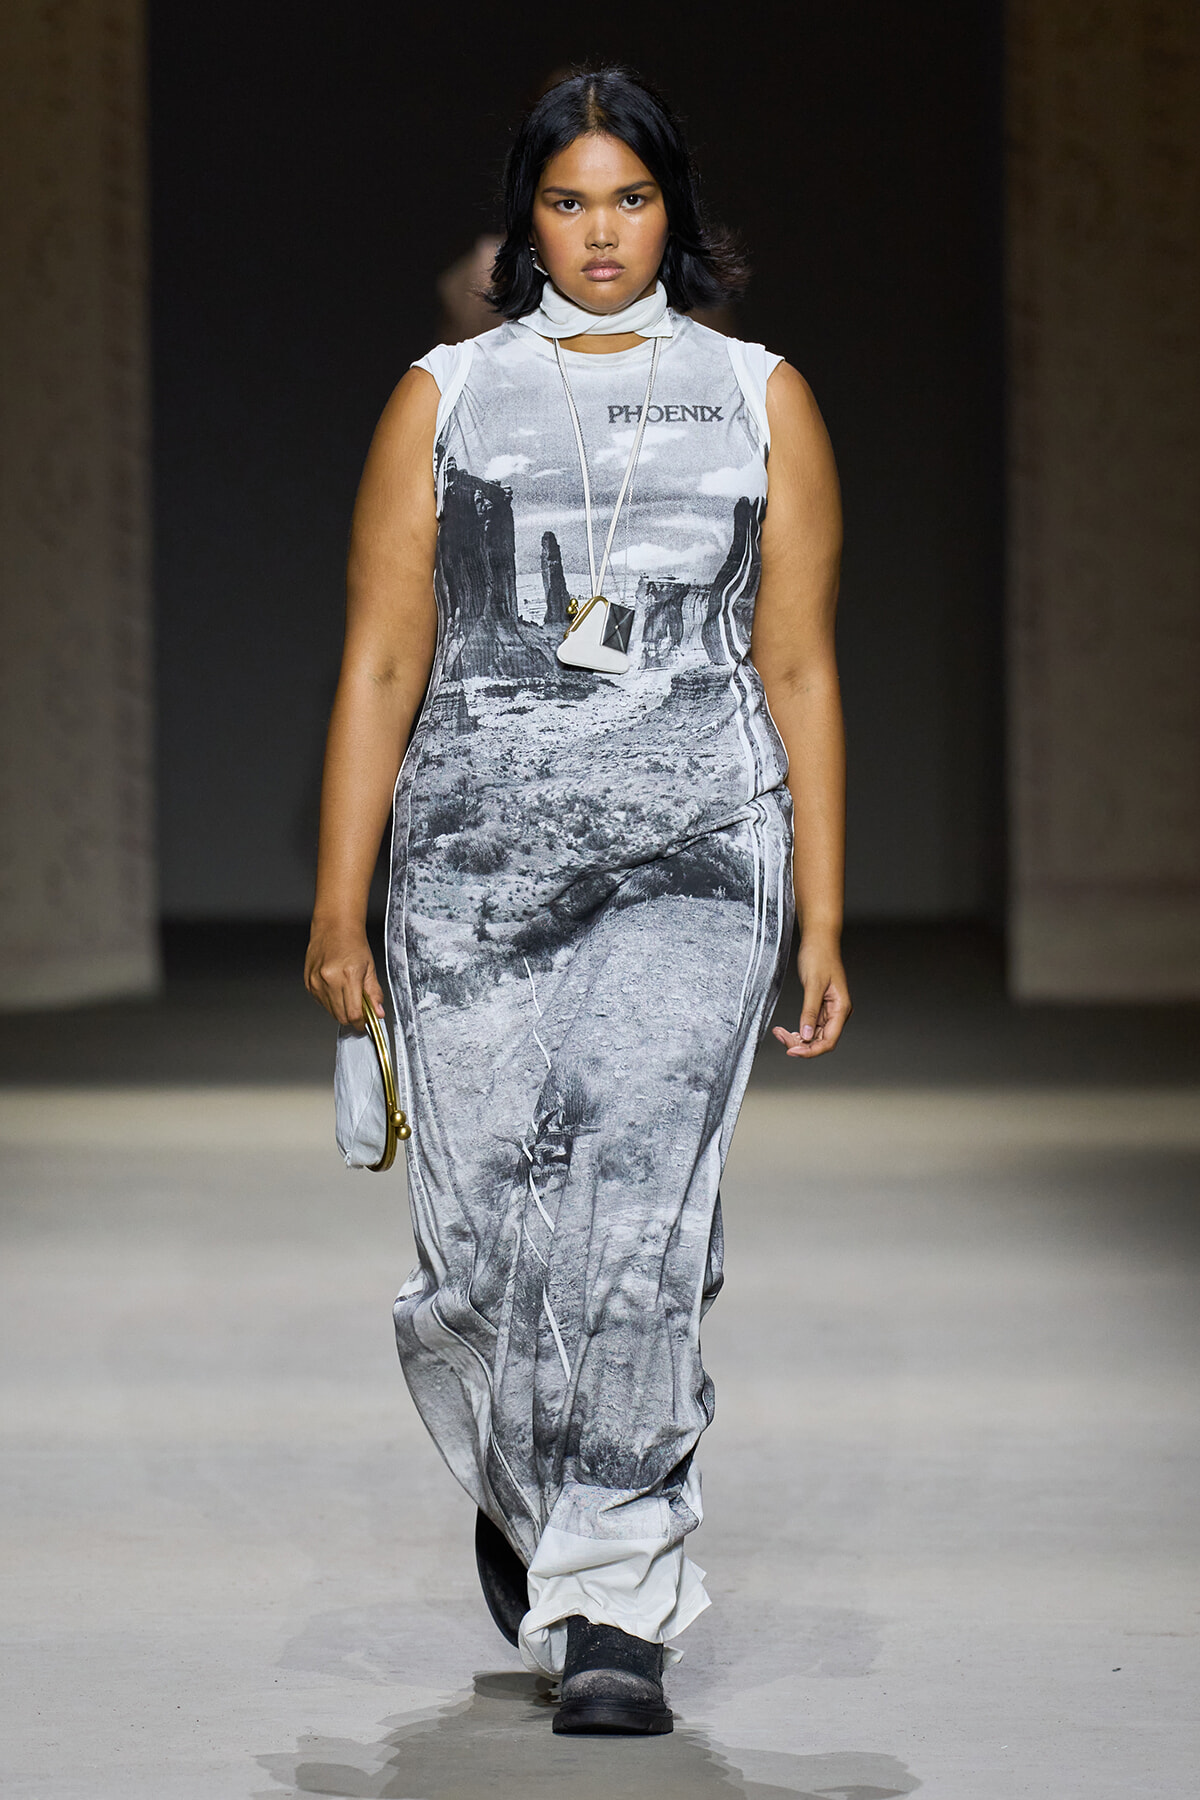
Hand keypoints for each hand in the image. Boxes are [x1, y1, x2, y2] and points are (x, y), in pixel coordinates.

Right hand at [304, 921, 386, 1027]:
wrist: (334, 927)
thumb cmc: (353, 943)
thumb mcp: (370, 968)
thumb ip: (374, 993)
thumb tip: (378, 1013)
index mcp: (348, 975)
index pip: (353, 1013)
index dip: (361, 1022)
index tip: (365, 1022)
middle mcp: (329, 979)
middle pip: (341, 1016)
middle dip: (352, 1018)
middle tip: (360, 1009)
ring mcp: (316, 981)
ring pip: (330, 1011)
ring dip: (341, 1010)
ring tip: (348, 994)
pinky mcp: (308, 982)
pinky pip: (321, 1002)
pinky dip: (330, 1002)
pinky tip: (336, 988)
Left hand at [772, 934, 850, 1058]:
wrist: (819, 940)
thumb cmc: (819, 957)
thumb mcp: (813, 984)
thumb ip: (810, 1011)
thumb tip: (805, 1035)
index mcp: (841, 1008)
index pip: (829, 1040)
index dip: (811, 1051)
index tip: (791, 1051)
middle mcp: (837, 1012)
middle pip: (820, 1041)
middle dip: (800, 1044)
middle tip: (780, 1037)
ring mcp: (829, 1011)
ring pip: (814, 1035)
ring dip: (797, 1038)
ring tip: (779, 1032)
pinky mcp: (820, 1007)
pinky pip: (810, 1026)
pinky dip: (798, 1030)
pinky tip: (786, 1030)